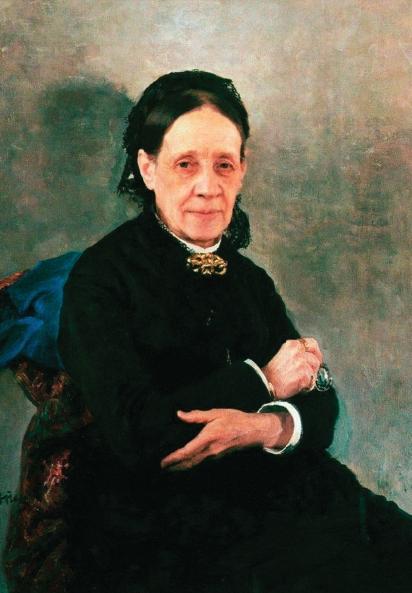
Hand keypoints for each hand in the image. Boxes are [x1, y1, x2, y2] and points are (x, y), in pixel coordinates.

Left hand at [160, 408, 288, 470]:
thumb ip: (196, 416)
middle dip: (174, 467)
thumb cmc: (235, 419)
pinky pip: (202, 463)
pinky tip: (187, 464)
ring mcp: (215, 456)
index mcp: (208, 438)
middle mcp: (210, 450)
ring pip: (195, 464)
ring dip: (182, 468)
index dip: (174, 458)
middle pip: (189, 462)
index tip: (163, 462)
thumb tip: (180, 414)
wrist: (253, 431)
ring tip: (170, 469)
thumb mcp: (216, 413)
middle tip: (162, 468)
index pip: (187, 451)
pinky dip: (191, 465)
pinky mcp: (218, 457)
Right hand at [263, 337, 322, 399]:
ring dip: (310, 377)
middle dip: (315, 366)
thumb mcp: (283, 354)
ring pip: (315, 370)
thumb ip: (296, 353)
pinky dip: (306, 385)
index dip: (315, 353)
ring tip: (299, 379)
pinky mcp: (304, 375)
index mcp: (292, 345)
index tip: (315, 358)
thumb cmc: (272, 372)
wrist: (265, 383)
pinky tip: (297, 385)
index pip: (312, 343)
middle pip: (316, 358)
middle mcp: (298, 352)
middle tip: (310, 372)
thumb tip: (309, 357)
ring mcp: (302, 363)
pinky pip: (312, 381)